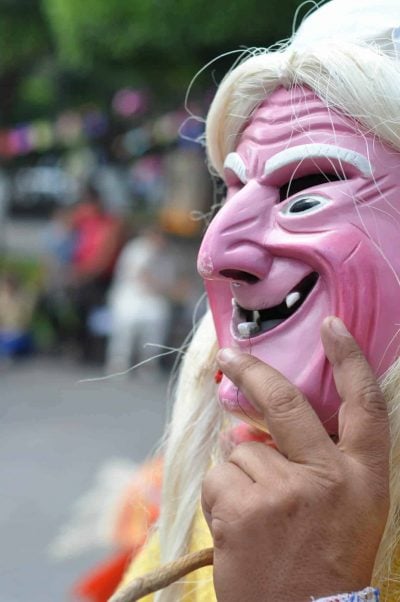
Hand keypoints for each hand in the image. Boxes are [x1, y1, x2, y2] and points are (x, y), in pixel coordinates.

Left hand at [202, 317, 389, 601]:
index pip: (366, 406)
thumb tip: (247, 428)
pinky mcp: (242, 509)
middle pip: (283, 402)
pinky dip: (220, 494)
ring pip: (240, 448)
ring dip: (239, 472)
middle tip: (229, 356)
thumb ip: (312, 462)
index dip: (350, 360)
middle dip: (251, 371)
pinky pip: (217, 476)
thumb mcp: (344, 511)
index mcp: (362, 478)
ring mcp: (282, 491)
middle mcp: (326, 477)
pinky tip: (238, 526)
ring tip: (256, 515)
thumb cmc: (325, 565)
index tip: (332, 327)